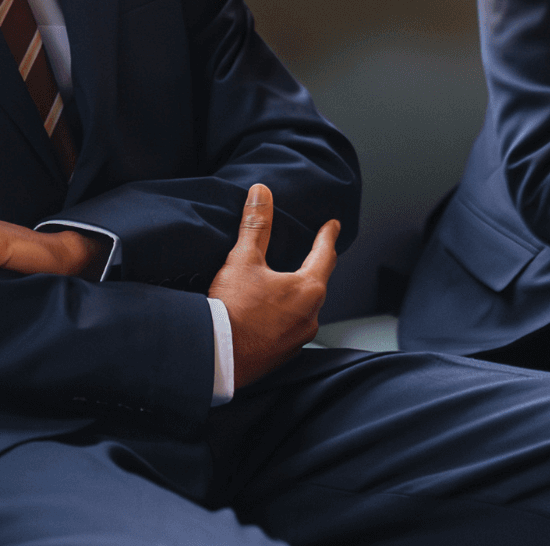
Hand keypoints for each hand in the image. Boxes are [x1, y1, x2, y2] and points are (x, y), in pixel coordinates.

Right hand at [205, 184, 340, 387]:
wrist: (217, 355)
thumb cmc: (233, 307)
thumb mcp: (243, 259)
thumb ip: (256, 225)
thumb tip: (262, 193)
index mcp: (307, 289)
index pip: (325, 255)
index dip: (327, 237)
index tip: (333, 226)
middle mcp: (310, 316)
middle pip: (315, 285)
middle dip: (311, 268)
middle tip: (309, 255)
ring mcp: (298, 339)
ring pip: (303, 310)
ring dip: (294, 297)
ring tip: (280, 287)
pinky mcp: (283, 356)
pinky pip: (289, 330)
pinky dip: (281, 319)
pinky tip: (266, 317)